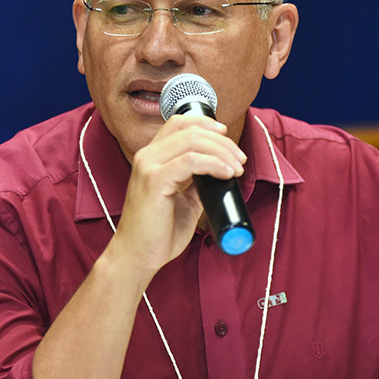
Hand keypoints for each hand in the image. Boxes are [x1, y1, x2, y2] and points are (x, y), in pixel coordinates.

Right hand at [112, 114, 246, 277]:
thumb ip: (198, 181)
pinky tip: (226, 174)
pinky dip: (214, 163)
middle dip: (223, 141)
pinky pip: (190, 161)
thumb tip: (222, 170)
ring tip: (237, 168)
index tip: (227, 136)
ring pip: (193, 141)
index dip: (206, 123)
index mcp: (152, 156)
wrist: (139, 256)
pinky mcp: (154, 181)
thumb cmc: (158, 231)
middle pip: (191, 130)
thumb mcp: (184, 199)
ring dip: (222, 152)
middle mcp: (147, 156)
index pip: (179, 123)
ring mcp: (148, 166)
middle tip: (240, 160)